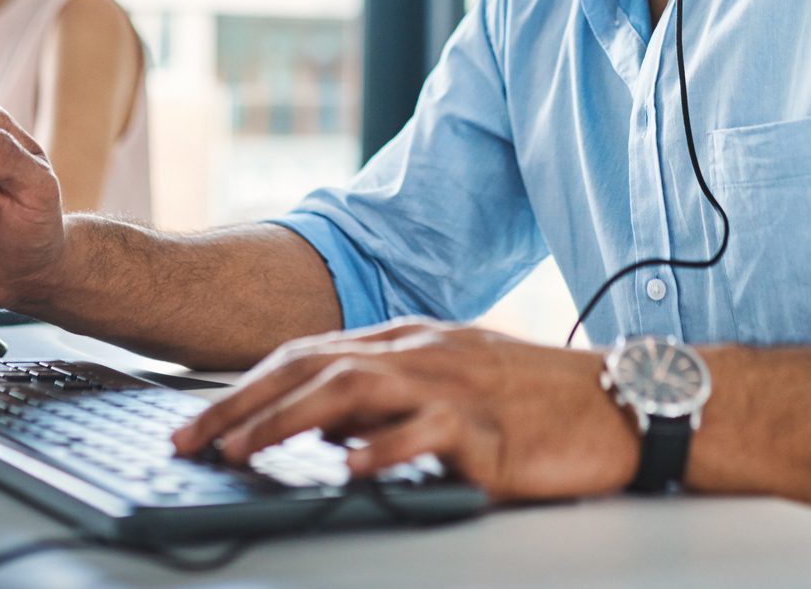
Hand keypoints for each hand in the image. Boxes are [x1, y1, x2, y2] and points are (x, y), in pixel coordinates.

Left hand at [170, 321, 639, 502]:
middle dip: (242, 405)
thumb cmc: (538, 400)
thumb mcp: (451, 385)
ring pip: (352, 390)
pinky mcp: (486, 427)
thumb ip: (387, 397)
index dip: (247, 388)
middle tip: (190, 442)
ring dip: (288, 421)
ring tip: (242, 453)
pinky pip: (425, 434)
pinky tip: (347, 469)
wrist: (620, 402)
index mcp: (410, 340)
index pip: (309, 355)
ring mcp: (452, 384)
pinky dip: (382, 450)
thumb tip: (319, 425)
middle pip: (313, 367)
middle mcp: (422, 351)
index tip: (199, 423)